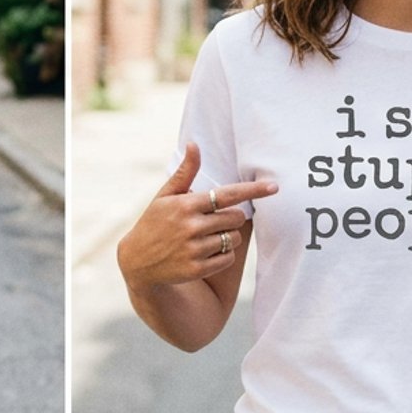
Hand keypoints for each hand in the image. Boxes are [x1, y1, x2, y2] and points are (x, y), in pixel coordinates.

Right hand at [118, 143, 275, 290]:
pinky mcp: (197, 268)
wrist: (137, 262)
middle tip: (213, 220)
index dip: (253, 190)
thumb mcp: (165, 196)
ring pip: (234, 239)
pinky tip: (205, 253)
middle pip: (236, 218)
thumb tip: (194, 144)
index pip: (227, 195)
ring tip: (206, 237)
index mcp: (185, 204)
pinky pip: (228, 258)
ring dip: (227, 237)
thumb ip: (185, 173)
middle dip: (231, 218)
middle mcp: (191, 226)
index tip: (274, 186)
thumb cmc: (154, 223)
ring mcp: (194, 249)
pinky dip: (223, 255)